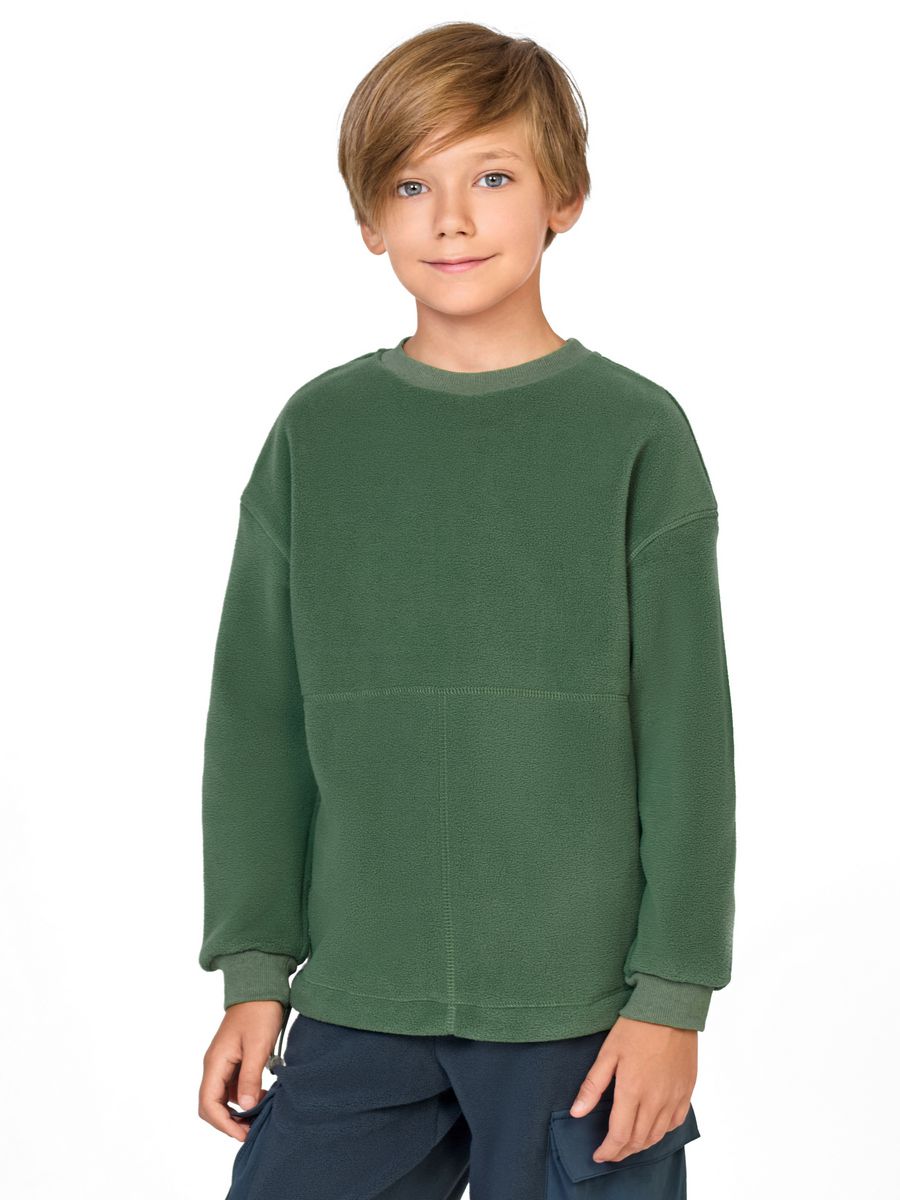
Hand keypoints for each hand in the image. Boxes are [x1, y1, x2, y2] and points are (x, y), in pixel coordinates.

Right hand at [198, 1000, 285, 1140]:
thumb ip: (250, 1077)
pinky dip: (243, 1098)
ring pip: (221, 1098)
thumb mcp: (258, 1046)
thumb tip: (244, 1106)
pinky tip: (260, 1098)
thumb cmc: (259, 1012)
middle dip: (228, 1122)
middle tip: (251, 1130)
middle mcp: (214, 1065)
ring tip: (258, 1117)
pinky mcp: (233, 1060)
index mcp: (215, 1062)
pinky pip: (231, 1087)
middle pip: (210, 1105)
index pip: (208, 1104)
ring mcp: (223, 1063)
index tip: (243, 1133)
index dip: (223, 1124)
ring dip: (236, 1112)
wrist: (261, 988)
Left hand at [568, 1015, 696, 1163]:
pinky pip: (675, 1122)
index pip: (619, 1135)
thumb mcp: (608, 1053)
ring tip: (628, 1145)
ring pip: (657, 1135)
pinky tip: (653, 1129)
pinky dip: (662, 1132)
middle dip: (622, 1151)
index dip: (608, 1150)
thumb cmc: (636, 1027)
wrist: (670, 1009)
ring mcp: (674, 1097)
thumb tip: (577, 1112)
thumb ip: (593, 1086)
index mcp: (632, 1090)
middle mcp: (655, 1099)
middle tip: (611, 1152)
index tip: (598, 1155)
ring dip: (641, 1145)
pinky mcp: (686, 1090)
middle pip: (638, 1140)